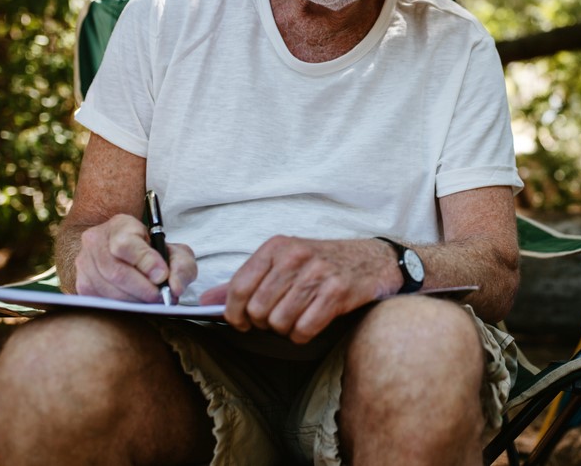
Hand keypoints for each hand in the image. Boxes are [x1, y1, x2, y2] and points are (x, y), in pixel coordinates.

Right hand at [74, 214, 196, 302]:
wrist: (125, 252)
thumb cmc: (153, 252)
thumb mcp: (175, 251)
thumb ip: (181, 266)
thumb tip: (174, 287)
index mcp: (119, 226)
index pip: (125, 245)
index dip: (145, 262)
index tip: (162, 276)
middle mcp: (96, 241)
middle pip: (115, 271)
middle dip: (142, 289)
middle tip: (161, 297)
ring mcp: (84, 263)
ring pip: (107, 289)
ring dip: (134, 300)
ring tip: (152, 301)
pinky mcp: (81, 284)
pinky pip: (101, 300)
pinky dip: (123, 306)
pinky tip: (137, 303)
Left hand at [200, 236, 399, 343]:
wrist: (374, 260)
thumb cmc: (323, 263)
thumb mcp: (283, 263)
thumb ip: (245, 282)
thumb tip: (206, 303)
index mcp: (276, 246)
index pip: (238, 287)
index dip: (234, 314)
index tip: (242, 322)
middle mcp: (295, 256)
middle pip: (257, 309)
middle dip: (264, 323)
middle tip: (277, 319)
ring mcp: (317, 273)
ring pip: (279, 322)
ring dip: (285, 330)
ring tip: (296, 319)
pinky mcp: (337, 292)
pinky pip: (303, 329)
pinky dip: (303, 335)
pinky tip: (311, 323)